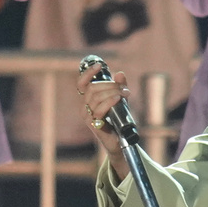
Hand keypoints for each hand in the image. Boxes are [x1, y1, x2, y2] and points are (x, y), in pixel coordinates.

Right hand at [77, 62, 130, 177]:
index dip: (87, 73)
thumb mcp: (121, 100)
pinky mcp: (94, 124)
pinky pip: (99, 109)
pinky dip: (110, 101)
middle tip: (124, 88)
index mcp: (88, 100)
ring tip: (125, 94)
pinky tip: (119, 99)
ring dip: (113, 92)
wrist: (121, 140)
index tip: (99, 65)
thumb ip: (120, 87)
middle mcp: (84, 107)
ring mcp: (88, 116)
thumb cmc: (119, 120)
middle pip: (92, 88)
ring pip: (96, 97)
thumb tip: (120, 73)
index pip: (82, 84)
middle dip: (110, 85)